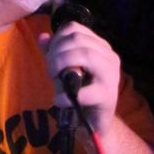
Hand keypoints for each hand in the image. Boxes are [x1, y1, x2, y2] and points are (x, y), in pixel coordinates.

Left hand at [39, 22, 120, 136]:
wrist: (94, 124)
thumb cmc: (80, 94)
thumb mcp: (64, 70)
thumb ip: (54, 53)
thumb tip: (42, 37)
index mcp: (100, 47)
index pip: (74, 29)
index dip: (56, 39)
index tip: (49, 56)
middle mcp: (109, 56)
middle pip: (77, 39)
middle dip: (56, 53)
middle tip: (50, 71)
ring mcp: (111, 75)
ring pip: (85, 55)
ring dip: (61, 66)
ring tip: (55, 81)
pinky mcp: (107, 96)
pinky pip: (83, 90)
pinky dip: (65, 96)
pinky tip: (59, 100)